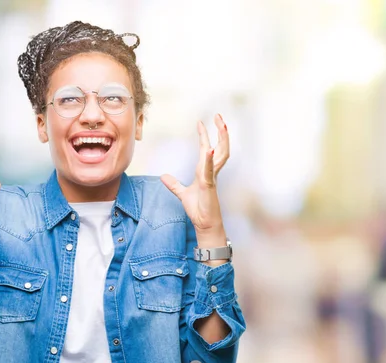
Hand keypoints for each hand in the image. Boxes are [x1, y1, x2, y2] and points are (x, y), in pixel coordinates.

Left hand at [161, 114, 228, 245]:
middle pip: (221, 147)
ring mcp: (212, 177)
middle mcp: (211, 171)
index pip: (207, 149)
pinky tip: (208, 149)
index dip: (205, 135)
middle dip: (221, 131)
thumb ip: (174, 185)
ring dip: (222, 139)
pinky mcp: (209, 185)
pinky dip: (208, 159)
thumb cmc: (198, 209)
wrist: (204, 224)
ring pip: (221, 154)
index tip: (201, 122)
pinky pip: (209, 170)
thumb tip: (163, 177)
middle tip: (219, 116)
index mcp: (205, 171)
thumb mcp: (182, 194)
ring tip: (222, 125)